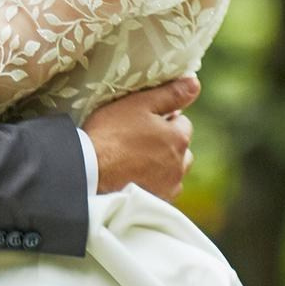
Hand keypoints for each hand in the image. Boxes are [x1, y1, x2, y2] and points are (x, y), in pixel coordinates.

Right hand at [82, 75, 198, 200]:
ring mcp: (169, 186)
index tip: (144, 121)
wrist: (89, 171)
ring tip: (137, 160)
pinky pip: (164, 189)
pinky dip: (155, 183)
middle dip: (168, 143)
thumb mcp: (139, 104)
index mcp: (178, 138)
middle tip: (140, 140)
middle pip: (181, 149)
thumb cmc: (111, 134)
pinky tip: (135, 177)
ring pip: (174, 171)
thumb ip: (170, 94)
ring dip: (164, 165)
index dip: (164, 119)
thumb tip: (195, 83)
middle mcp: (180, 164)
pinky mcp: (157, 202)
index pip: (183, 123)